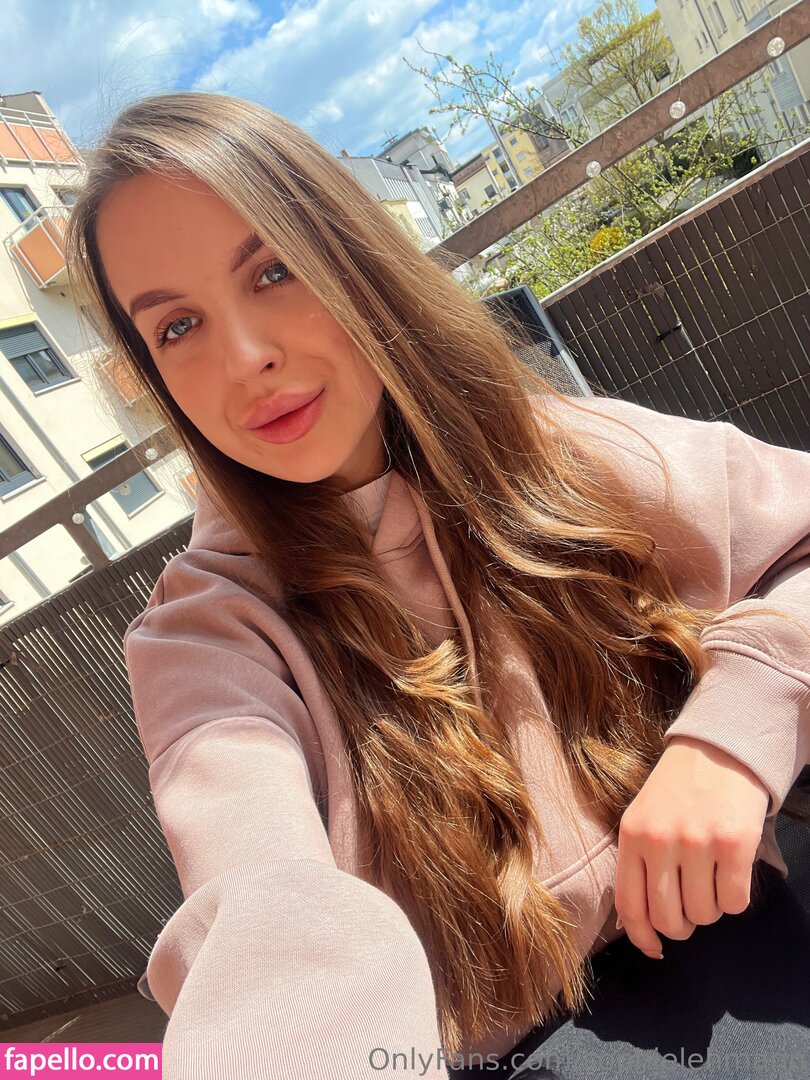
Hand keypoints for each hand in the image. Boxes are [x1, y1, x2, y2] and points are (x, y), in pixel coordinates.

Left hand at [614, 734, 769, 958]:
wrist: (718, 749)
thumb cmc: (678, 790)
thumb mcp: (643, 818)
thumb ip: (637, 864)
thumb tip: (636, 925)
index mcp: (632, 835)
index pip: (631, 906)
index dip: (643, 938)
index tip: (655, 948)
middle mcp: (660, 841)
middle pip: (670, 920)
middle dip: (683, 925)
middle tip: (691, 904)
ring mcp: (698, 842)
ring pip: (704, 915)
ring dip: (711, 908)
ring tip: (711, 877)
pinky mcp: (735, 844)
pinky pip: (735, 903)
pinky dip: (735, 898)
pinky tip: (731, 871)